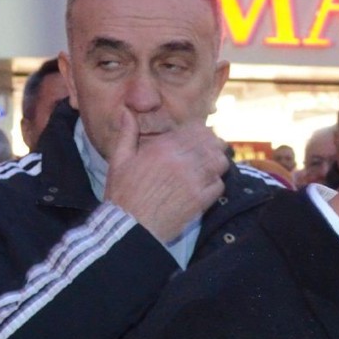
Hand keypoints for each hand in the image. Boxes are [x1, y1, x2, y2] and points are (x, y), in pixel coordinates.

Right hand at [104, 109, 228, 241]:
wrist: (130, 227)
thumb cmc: (122, 194)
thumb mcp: (119, 160)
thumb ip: (126, 133)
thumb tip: (126, 111)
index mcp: (162, 148)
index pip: (197, 129)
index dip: (202, 132)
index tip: (200, 137)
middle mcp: (181, 161)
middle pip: (213, 144)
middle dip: (213, 145)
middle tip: (209, 151)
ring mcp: (193, 181)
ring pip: (220, 162)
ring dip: (217, 162)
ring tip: (210, 166)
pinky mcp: (200, 200)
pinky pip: (219, 185)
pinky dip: (216, 183)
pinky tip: (207, 185)